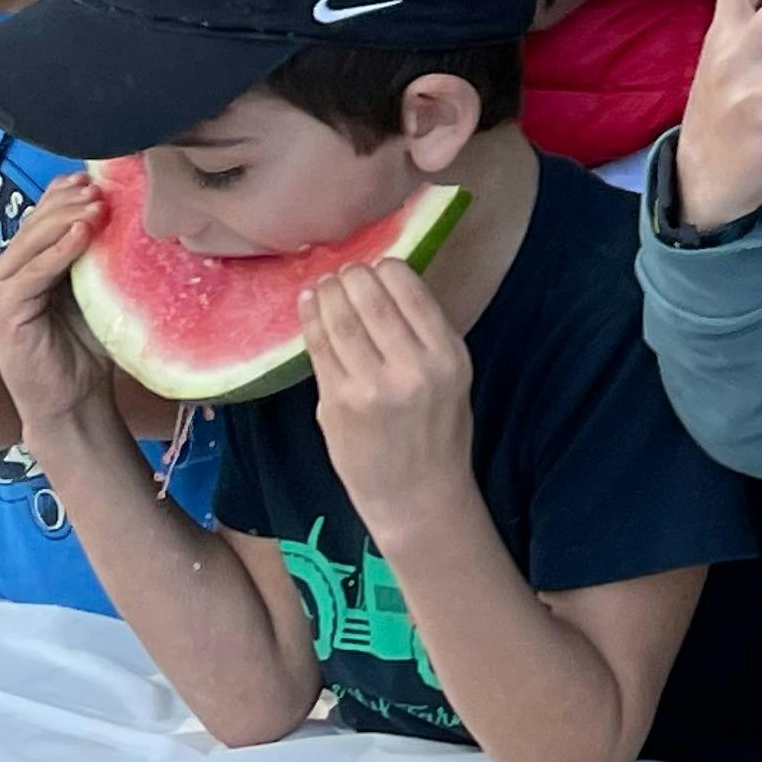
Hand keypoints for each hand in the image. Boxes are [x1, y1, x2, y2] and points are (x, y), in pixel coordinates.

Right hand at [0, 179, 114, 434]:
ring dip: (66, 220)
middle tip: (100, 187)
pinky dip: (59, 252)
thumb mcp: (97, 289)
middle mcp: (6, 274)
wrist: (76, 397)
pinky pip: (33, 274)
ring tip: (97, 205)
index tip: (95, 176)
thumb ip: (97, 254)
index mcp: (26, 264)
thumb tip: (123, 209)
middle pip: (36, 225)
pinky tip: (84, 233)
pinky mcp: (4, 312)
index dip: (64, 194)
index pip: (41, 218)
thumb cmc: (89, 345)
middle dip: (68, 203)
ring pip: (33, 244)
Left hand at [304, 259, 477, 548]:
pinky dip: (311, 319)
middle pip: (371, 300)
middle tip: (345, 270)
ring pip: (340, 320)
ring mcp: (369, 387)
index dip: (387, 269)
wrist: (417, 495)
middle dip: (353, 276)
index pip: (411, 292)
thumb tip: (387, 285)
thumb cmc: (438, 432)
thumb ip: (425, 337)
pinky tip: (308, 303)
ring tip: (324, 283)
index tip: (377, 266)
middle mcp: (411, 369)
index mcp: (448, 357)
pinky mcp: (335, 404)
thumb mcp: (452, 377)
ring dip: (328, 293)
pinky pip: (319, 348)